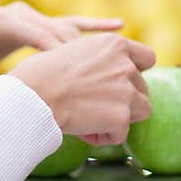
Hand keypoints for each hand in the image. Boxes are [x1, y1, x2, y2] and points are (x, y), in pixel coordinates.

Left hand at [0, 1, 125, 106]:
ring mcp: (32, 15)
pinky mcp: (40, 20)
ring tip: (118, 62)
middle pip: (58, 32)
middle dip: (81, 53)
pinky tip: (120, 26)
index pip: (38, 36)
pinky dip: (95, 26)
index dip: (60, 54)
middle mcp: (21, 13)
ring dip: (91, 45)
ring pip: (68, 28)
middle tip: (107, 76)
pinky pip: (71, 23)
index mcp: (2, 23)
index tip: (80, 75)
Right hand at [11, 33, 154, 143]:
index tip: (124, 81)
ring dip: (120, 117)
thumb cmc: (41, 73)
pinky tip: (84, 130)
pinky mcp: (122, 116)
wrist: (33, 94)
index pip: (147, 57)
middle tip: (94, 104)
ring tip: (92, 118)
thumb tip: (104, 74)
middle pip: (142, 87)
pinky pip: (122, 133)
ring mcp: (126, 90)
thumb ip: (98, 59)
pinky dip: (104, 136)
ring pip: (141, 110)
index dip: (137, 71)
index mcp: (114, 43)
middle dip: (123, 98)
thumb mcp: (74, 50)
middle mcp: (125, 64)